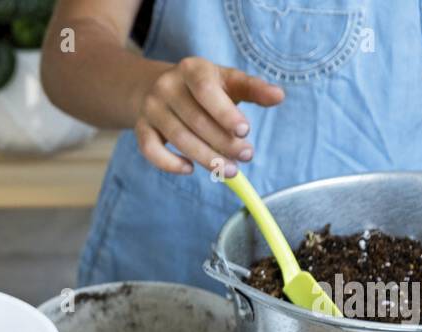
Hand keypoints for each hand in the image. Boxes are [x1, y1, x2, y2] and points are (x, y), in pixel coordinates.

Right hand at [132, 57, 284, 176]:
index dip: (225, 113)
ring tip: (230, 171)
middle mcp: (167, 86)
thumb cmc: (203, 88)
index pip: (207, 91)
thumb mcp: (228, 81)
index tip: (245, 130)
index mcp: (192, 69)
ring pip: (178, 139)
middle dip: (223, 143)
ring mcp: (151, 108)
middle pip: (196, 120)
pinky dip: (170, 164)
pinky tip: (190, 169)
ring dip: (206, 159)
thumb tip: (279, 96)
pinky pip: (151, 151)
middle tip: (246, 157)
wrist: (156, 88)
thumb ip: (254, 89)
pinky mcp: (141, 128)